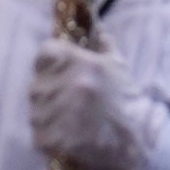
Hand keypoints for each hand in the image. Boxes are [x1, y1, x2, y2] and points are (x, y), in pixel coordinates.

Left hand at [30, 37, 169, 169]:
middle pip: (37, 84)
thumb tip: (100, 30)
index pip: (44, 53)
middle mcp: (67, 84)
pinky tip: (66, 136)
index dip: (49, 62)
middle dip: (48, 92)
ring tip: (68, 121)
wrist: (134, 137)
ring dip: (46, 116)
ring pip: (35, 111)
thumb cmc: (125, 99)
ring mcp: (57, 112)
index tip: (56, 71)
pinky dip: (48, 137)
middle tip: (66, 102)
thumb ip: (105, 46)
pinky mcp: (52, 139)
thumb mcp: (118, 66)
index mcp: (81, 62)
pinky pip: (38, 135)